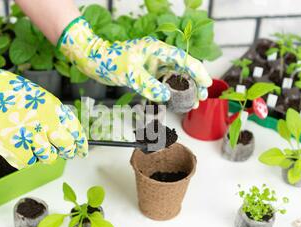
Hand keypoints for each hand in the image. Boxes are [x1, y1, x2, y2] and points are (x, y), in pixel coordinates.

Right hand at [0, 50, 87, 168]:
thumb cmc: (7, 92)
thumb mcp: (37, 97)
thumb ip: (52, 115)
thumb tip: (63, 135)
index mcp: (53, 108)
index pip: (75, 131)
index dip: (80, 144)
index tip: (81, 151)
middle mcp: (46, 123)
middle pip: (66, 147)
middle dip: (66, 152)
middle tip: (62, 153)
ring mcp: (32, 137)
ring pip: (48, 158)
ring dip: (42, 154)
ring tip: (28, 142)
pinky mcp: (16, 149)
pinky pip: (28, 162)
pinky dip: (23, 158)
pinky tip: (15, 145)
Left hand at [58, 17, 211, 103]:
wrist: (94, 61)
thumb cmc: (109, 61)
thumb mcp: (130, 74)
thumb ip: (148, 85)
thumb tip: (166, 96)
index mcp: (157, 49)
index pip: (183, 59)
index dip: (197, 71)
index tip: (206, 84)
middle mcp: (158, 56)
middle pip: (183, 68)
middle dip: (194, 83)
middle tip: (201, 98)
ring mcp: (153, 64)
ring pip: (175, 77)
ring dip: (184, 90)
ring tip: (192, 103)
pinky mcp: (147, 73)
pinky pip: (163, 83)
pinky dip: (171, 92)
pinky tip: (176, 102)